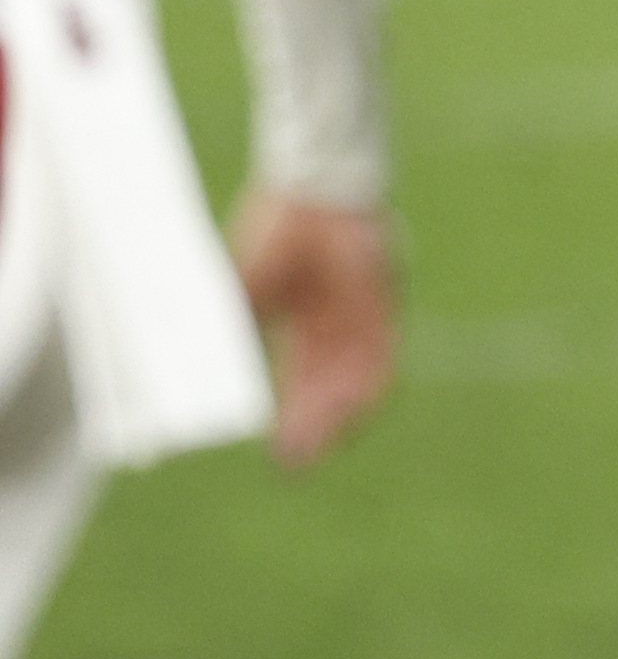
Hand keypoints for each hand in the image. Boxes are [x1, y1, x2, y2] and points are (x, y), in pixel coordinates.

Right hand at [229, 190, 398, 466]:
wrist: (320, 194)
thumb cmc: (279, 232)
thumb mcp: (244, 286)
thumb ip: (229, 324)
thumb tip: (192, 367)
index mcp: (305, 320)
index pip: (300, 380)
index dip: (290, 415)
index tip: (276, 449)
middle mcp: (338, 326)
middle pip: (326, 389)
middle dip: (309, 427)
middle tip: (292, 463)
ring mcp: (362, 318)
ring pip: (353, 382)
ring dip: (335, 417)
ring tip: (313, 447)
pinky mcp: (384, 307)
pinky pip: (382, 357)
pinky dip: (368, 388)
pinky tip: (352, 414)